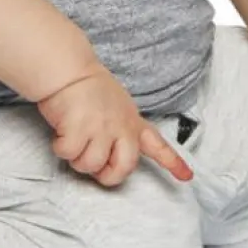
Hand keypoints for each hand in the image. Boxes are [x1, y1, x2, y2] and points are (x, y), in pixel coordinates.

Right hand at [37, 63, 192, 187]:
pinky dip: (60, 147)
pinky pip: (69, 154)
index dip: (172, 163)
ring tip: (74, 136)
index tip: (187, 177)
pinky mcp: (79, 128)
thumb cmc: (89, 89)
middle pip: (122, 168)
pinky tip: (62, 131)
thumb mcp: (118, 106)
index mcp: (132, 122)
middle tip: (92, 160)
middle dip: (105, 174)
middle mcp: (121, 126)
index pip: (157, 144)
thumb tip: (110, 159)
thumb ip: (122, 130)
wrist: (70, 71)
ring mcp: (102, 128)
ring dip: (77, 158)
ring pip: (91, 165)